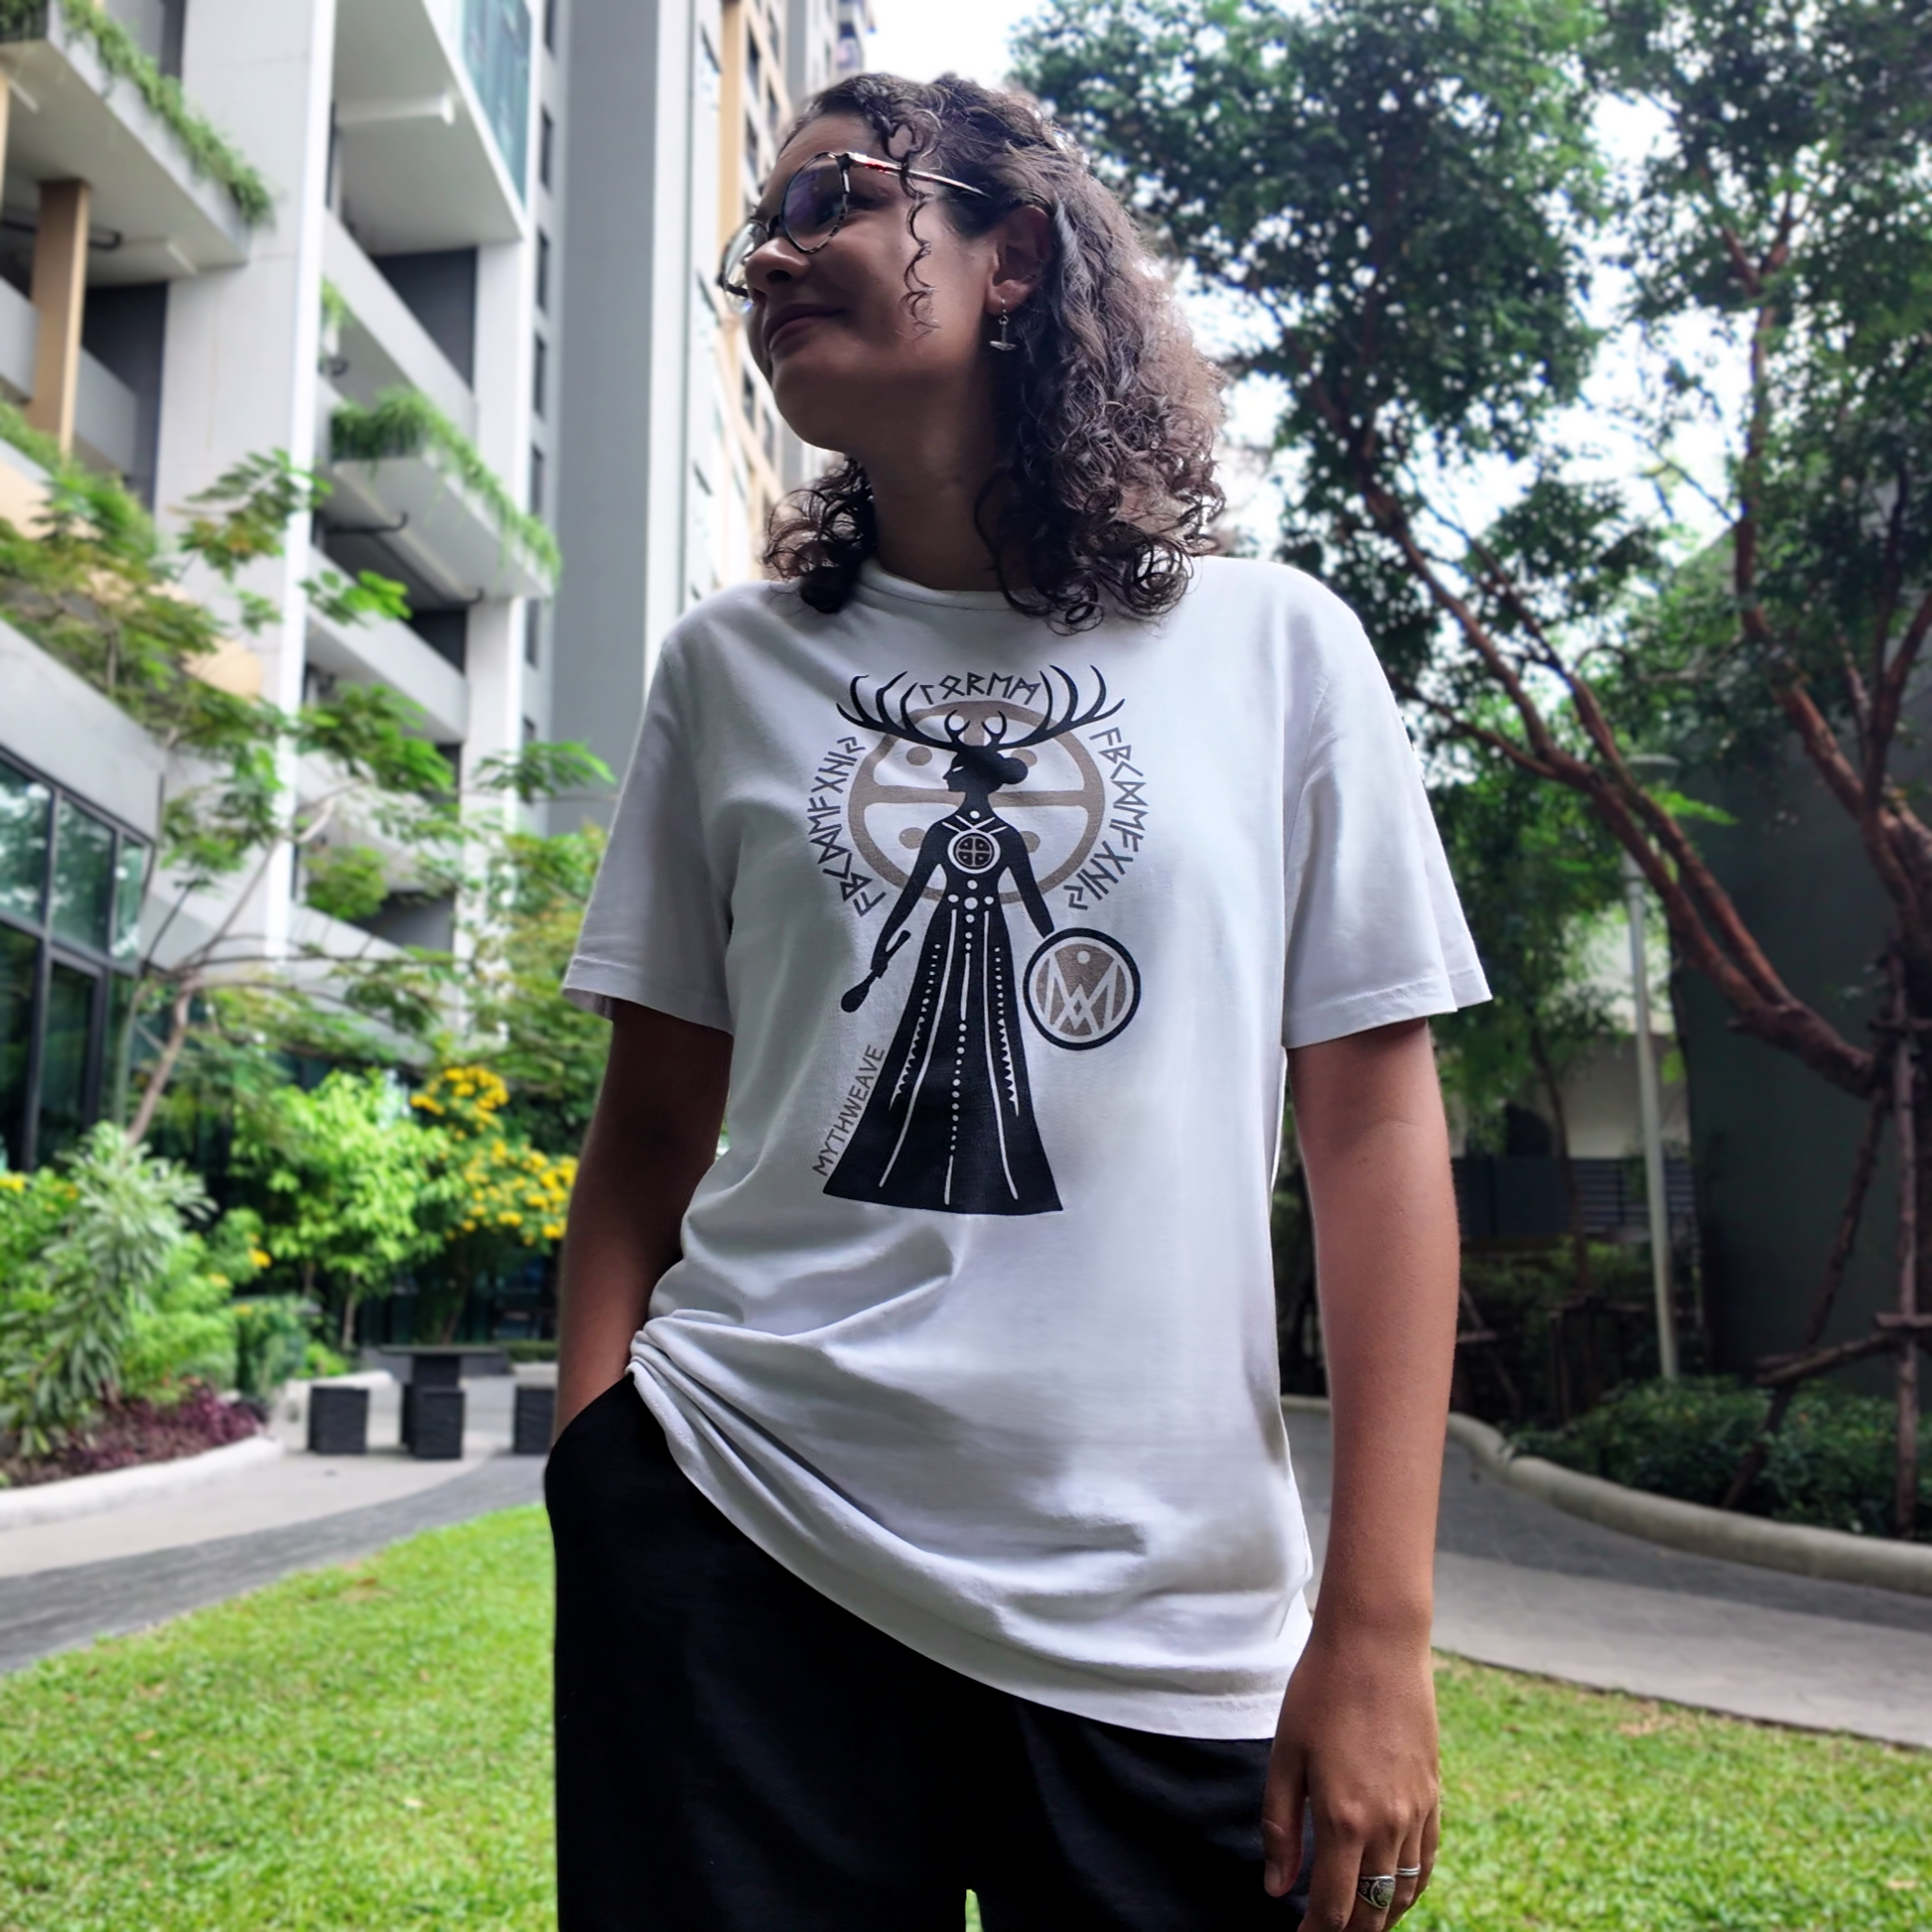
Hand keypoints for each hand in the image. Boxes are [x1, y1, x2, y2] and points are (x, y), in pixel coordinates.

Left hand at [1261, 1626, 1440, 1928]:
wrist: (1377, 1643)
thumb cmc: (1320, 1691)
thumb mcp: (1285, 1754)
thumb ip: (1280, 1827)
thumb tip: (1277, 1889)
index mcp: (1344, 1819)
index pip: (1333, 1910)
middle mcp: (1388, 1825)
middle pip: (1372, 1912)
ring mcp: (1416, 1811)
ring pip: (1403, 1892)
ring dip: (1379, 1918)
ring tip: (1353, 1924)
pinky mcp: (1433, 1794)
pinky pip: (1428, 1861)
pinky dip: (1411, 1888)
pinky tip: (1393, 1892)